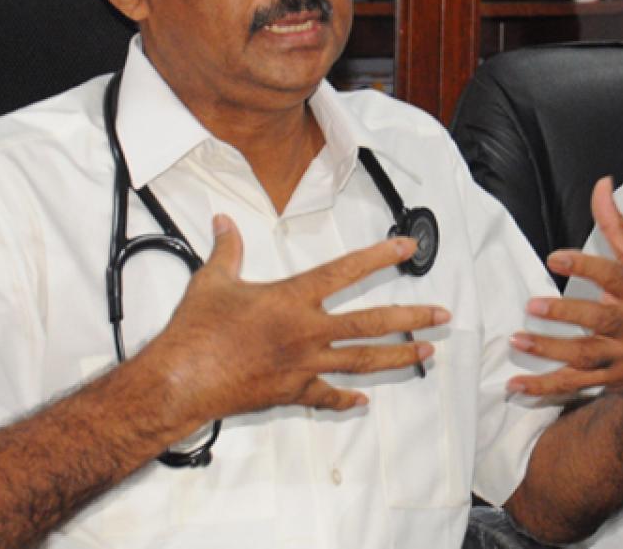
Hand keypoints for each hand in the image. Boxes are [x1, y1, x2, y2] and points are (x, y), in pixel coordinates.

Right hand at [141, 214, 449, 427]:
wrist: (180, 380)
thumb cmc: (196, 330)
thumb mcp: (212, 280)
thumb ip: (227, 249)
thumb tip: (222, 220)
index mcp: (292, 298)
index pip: (345, 271)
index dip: (379, 256)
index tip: (408, 248)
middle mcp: (307, 331)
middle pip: (371, 323)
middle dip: (411, 318)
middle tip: (442, 315)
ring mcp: (304, 365)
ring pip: (362, 361)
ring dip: (398, 357)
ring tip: (427, 352)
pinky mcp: (292, 392)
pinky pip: (326, 396)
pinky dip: (344, 399)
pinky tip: (362, 402)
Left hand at [507, 178, 622, 406]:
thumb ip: (617, 226)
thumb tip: (602, 183)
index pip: (614, 276)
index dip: (585, 266)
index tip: (554, 256)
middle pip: (600, 320)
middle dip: (566, 314)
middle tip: (532, 305)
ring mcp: (621, 356)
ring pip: (585, 356)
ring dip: (549, 350)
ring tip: (517, 338)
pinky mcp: (609, 379)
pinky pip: (575, 385)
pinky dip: (545, 387)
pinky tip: (516, 385)